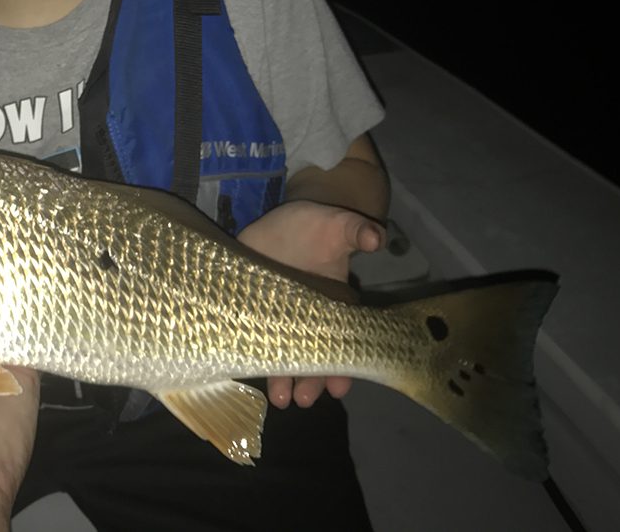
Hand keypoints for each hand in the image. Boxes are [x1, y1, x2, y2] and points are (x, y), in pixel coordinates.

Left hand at [237, 200, 384, 409]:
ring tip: (279, 399)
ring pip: (281, 351)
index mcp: (334, 303)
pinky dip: (248, 353)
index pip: (341, 340)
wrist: (288, 220)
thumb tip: (376, 237)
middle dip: (310, 379)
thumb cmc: (320, 226)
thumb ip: (357, 230)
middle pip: (311, 354)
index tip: (339, 388)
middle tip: (302, 400)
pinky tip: (243, 372)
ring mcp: (276, 315)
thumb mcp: (340, 224)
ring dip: (281, 377)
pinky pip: (249, 334)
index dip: (342, 366)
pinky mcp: (249, 307)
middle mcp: (307, 317)